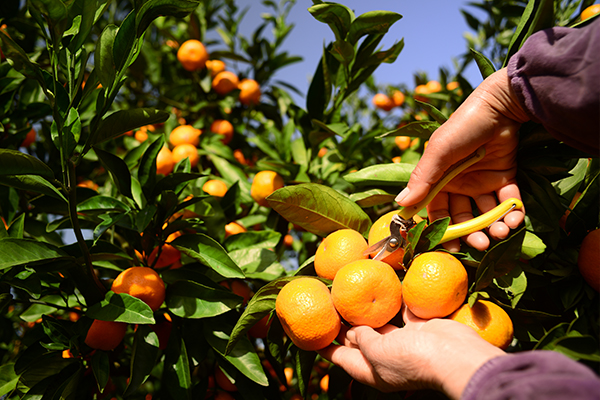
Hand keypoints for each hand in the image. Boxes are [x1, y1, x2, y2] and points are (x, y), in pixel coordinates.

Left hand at [318, 307, 505, 399]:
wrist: (454, 355)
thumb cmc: (412, 358)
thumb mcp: (377, 352)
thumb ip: (362, 339)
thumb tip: (353, 331)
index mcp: (372, 371)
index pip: (341, 359)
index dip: (325, 348)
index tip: (311, 336)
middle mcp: (386, 358)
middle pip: (359, 342)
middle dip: (345, 327)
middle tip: (330, 307)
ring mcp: (403, 343)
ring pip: (379, 327)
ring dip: (367, 315)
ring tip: (352, 297)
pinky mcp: (419, 329)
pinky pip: (402, 314)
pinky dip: (394, 304)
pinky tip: (384, 290)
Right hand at [395, 69, 529, 250]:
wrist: (499, 105)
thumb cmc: (462, 126)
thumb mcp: (438, 152)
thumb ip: (422, 179)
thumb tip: (401, 204)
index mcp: (439, 180)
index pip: (437, 211)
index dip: (442, 229)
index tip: (449, 247)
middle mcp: (459, 184)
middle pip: (463, 216)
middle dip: (471, 233)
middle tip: (480, 245)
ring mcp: (483, 182)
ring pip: (486, 212)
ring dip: (493, 226)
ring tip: (500, 233)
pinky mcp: (505, 178)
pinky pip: (508, 201)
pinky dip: (512, 213)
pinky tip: (514, 219)